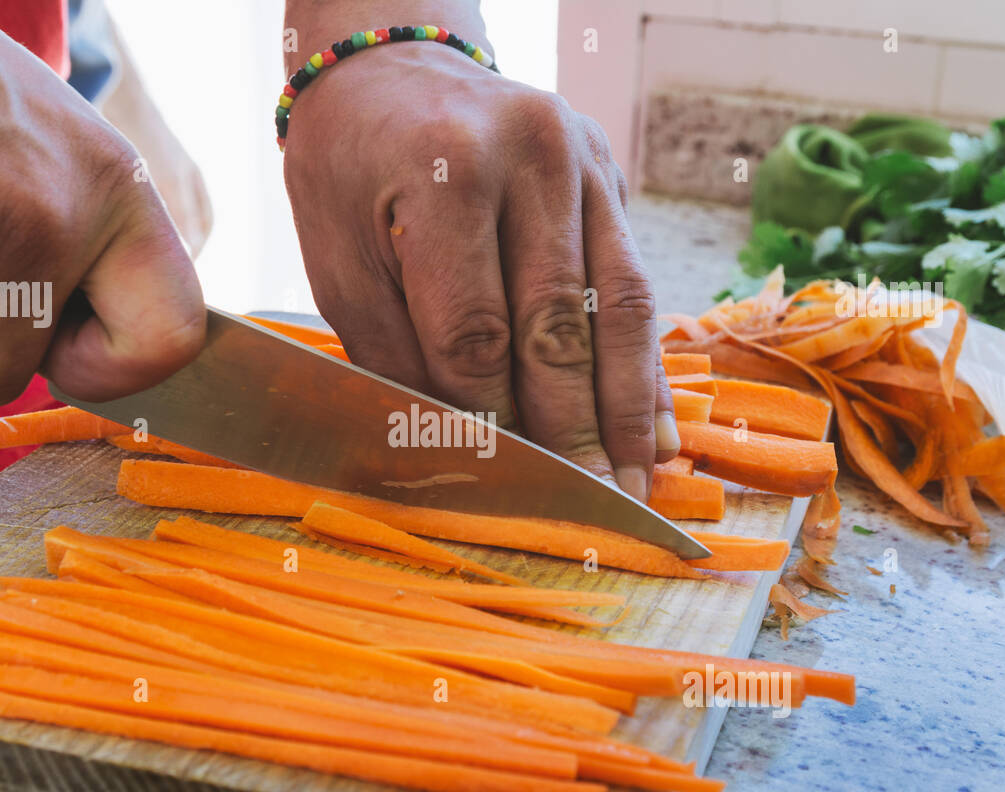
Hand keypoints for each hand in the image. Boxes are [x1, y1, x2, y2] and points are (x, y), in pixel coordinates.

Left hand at [282, 37, 678, 500]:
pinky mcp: (611, 178)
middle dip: (573, 431)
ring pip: (620, 309)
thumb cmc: (349, 175)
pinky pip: (638, 285)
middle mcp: (532, 156)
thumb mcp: (342, 265)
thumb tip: (463, 451)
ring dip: (631, 408)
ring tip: (641, 482)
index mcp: (447, 171)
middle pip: (557, 325)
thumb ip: (400, 356)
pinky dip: (648, 365)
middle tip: (590, 506)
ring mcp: (584, 161)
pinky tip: (663, 427)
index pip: (476, 330)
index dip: (489, 418)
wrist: (390, 72)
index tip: (503, 484)